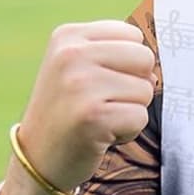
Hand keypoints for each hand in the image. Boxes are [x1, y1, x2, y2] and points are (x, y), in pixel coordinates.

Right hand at [2, 21, 155, 194]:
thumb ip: (117, 55)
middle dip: (134, 85)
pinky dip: (127, 131)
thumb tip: (156, 72)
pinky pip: (140, 117)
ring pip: (145, 90)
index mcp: (68, 36)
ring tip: (98, 118)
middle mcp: (71, 55)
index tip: (99, 81)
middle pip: (144, 58)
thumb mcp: (80, 68)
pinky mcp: (92, 117)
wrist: (37, 159)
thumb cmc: (68, 109)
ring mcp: (80, 85)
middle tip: (102, 102)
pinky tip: (100, 135)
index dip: (128, 63)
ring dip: (129, 110)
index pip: (133, 35)